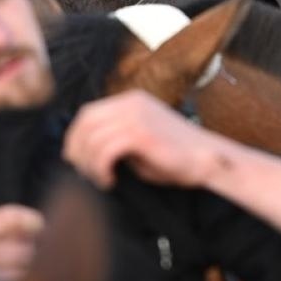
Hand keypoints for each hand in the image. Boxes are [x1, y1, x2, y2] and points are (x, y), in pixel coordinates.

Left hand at [63, 89, 220, 190]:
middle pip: (86, 123)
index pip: (88, 113)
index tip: (74, 161)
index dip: (75, 138)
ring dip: (90, 164)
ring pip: (94, 138)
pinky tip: (110, 180)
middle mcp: (131, 103)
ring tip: (101, 180)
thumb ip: (114, 137)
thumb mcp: (137, 141)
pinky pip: (106, 150)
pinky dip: (101, 168)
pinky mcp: (142, 134)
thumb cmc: (173, 158)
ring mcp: (137, 116)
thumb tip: (80, 152)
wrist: (205, 161)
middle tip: (84, 174)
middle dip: (78, 151)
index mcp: (130, 101)